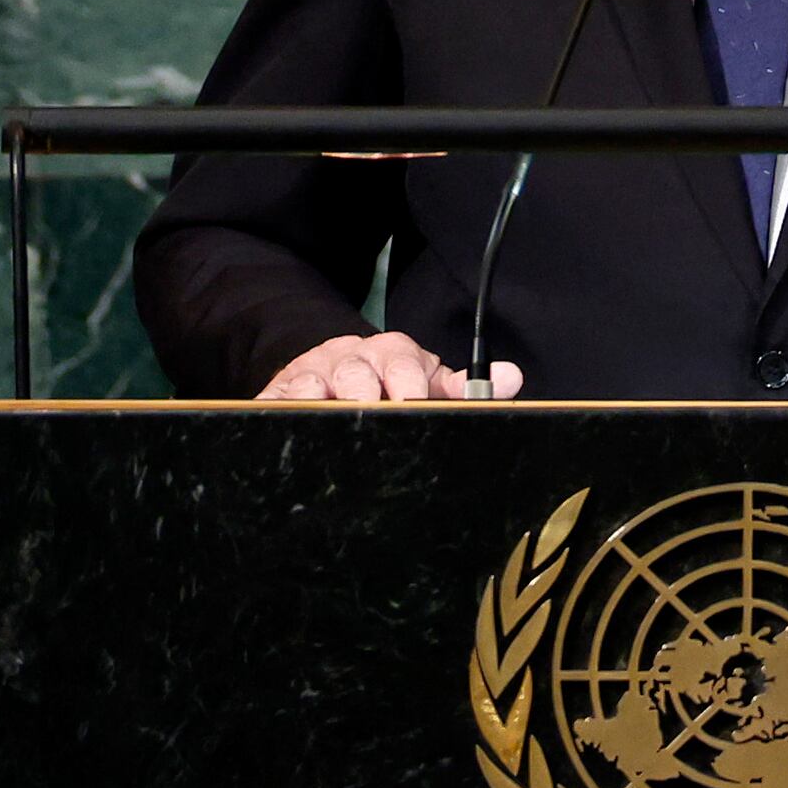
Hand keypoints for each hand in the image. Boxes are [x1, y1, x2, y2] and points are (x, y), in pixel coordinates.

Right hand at [257, 331, 512, 402]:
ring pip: (314, 386)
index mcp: (395, 354)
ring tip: (328, 427)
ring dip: (319, 405)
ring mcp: (314, 373)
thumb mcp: (427, 379)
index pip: (405, 367)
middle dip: (364, 400)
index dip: (411, 389)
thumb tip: (512, 377)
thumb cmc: (388, 379)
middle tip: (374, 424)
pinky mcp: (280, 390)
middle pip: (357, 376)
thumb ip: (467, 385)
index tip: (416, 407)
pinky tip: (285, 433)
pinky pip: (276, 401)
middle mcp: (354, 359)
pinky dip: (278, 413)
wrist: (332, 362)